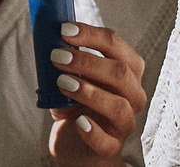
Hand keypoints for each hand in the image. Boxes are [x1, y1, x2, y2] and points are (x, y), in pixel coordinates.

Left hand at [43, 21, 148, 161]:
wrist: (76, 143)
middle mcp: (132, 95)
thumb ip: (67, 61)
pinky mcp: (111, 148)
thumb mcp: (72, 78)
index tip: (64, 30)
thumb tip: (47, 36)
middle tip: (57, 56)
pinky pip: (106, 141)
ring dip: (88, 91)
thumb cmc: (76, 105)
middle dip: (87, 61)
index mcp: (127, 72)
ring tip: (62, 83)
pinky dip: (92, 131)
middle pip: (121, 72)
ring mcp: (124, 123)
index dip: (91, 35)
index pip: (117, 46)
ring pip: (118, 106)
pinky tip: (77, 122)